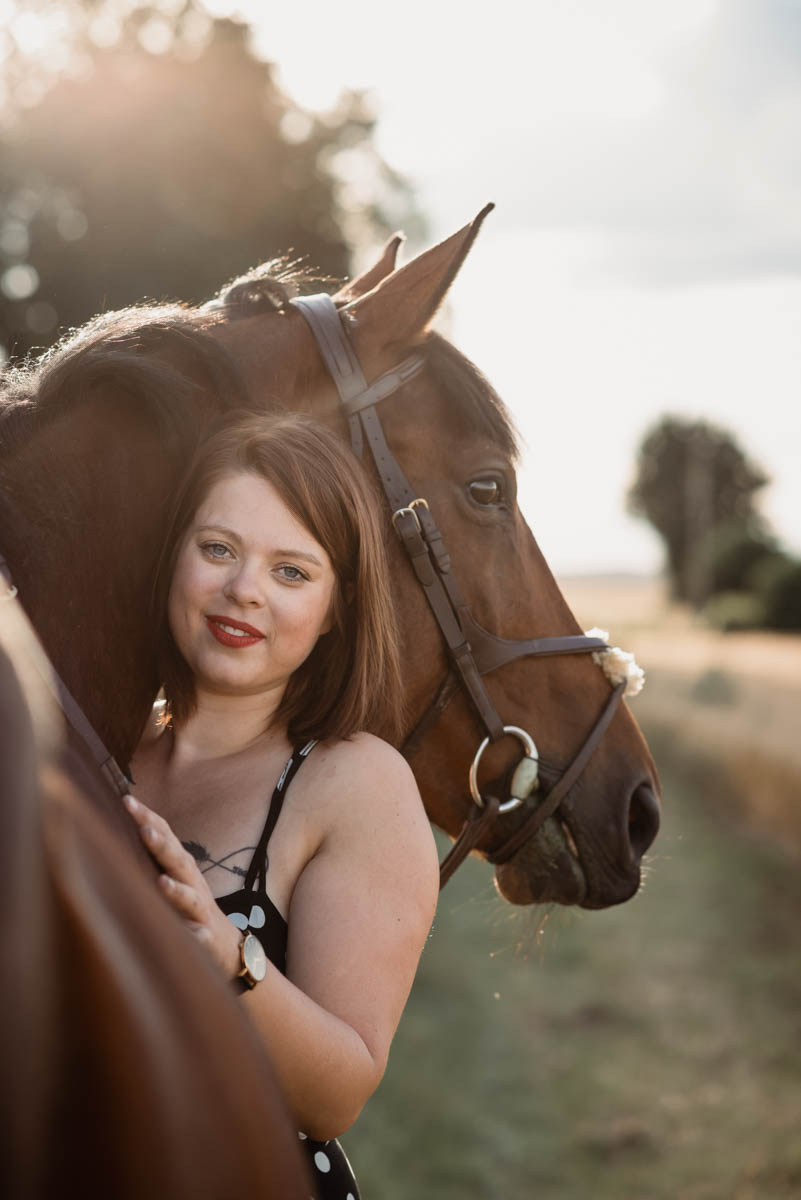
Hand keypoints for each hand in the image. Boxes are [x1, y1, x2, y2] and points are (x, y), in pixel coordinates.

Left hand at [123, 794, 241, 978]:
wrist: (223, 942)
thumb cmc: (188, 904)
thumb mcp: (172, 874)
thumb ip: (151, 856)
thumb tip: (111, 830)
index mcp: (180, 866)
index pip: (165, 836)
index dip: (148, 818)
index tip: (127, 801)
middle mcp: (192, 883)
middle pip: (177, 861)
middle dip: (162, 846)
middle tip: (144, 831)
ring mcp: (200, 910)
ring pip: (189, 899)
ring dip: (177, 890)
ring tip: (162, 883)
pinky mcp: (205, 938)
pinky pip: (200, 937)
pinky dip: (196, 935)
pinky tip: (191, 934)